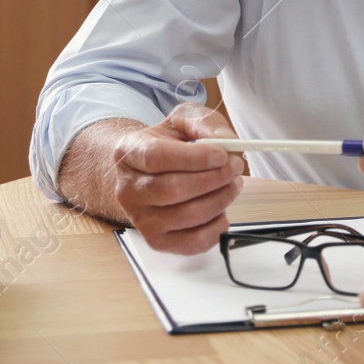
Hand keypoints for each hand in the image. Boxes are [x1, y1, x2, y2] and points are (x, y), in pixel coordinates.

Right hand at [108, 104, 245, 254]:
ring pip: (185, 215)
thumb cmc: (169, 145)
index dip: (193, 158)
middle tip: (235, 167)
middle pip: (172, 189)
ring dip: (219, 199)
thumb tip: (226, 141)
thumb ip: (205, 123)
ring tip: (232, 184)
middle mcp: (128, 189)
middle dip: (213, 179)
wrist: (150, 172)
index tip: (222, 154)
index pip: (156, 157)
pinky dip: (215, 227)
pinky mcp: (157, 240)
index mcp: (129, 152)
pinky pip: (191, 242)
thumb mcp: (183, 121)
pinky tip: (221, 210)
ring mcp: (140, 218)